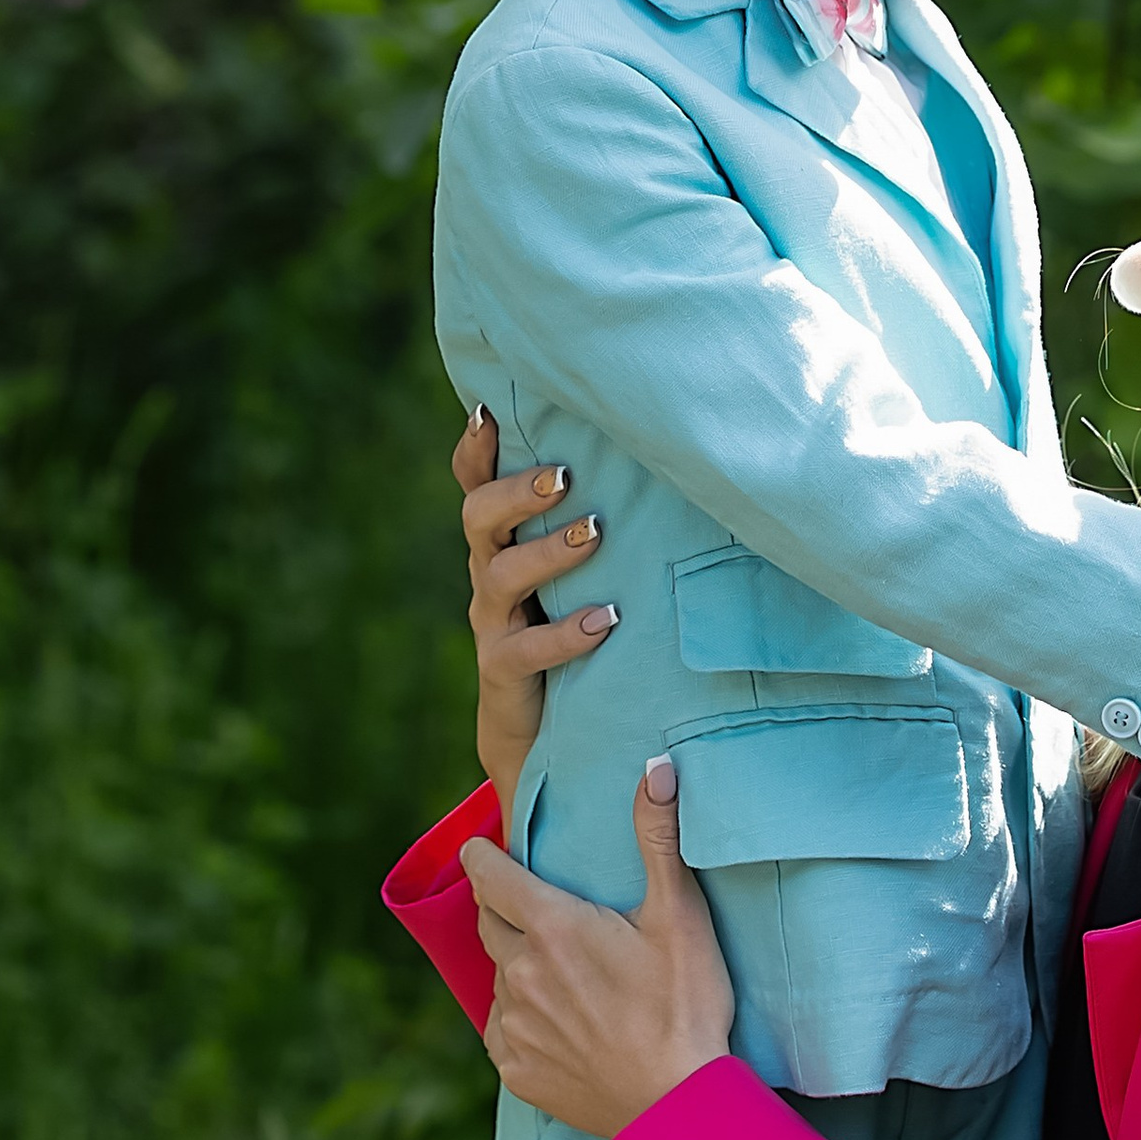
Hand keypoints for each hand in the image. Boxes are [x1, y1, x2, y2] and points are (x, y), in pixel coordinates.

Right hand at [455, 405, 619, 830]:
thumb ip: (596, 527)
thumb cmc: (575, 630)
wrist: (541, 730)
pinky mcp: (503, 671)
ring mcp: (494, 623)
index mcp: (503, 541)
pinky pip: (526, 649)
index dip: (476, 447)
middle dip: (516, 492)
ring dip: (549, 551)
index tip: (491, 408)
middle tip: (563, 476)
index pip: (476, 484)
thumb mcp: (579, 574)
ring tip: (595, 534)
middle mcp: (489, 573)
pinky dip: (567, 633)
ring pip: (501, 575)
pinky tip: (606, 621)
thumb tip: (664, 464)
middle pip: (478, 517)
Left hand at [465, 760, 735, 1136]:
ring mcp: (513, 1025)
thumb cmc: (686, 1007)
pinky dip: (522, 1020)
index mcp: (552, 927)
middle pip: (488, 922)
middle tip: (533, 908)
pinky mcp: (515, 1069)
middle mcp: (520, 972)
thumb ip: (659, 838)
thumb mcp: (682, 916)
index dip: (484, 855)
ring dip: (519, 968)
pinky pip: (503, 1031)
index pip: (488, 872)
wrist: (677, 1107)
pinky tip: (560, 1024)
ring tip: (563, 977)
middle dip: (503, 907)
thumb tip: (657, 767)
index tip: (485, 849)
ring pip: (499, 978)